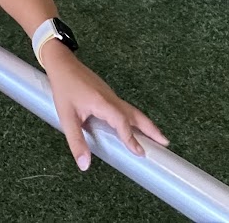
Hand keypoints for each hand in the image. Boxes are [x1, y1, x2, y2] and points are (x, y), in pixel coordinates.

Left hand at [40, 42, 167, 169]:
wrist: (63, 63)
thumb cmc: (64, 88)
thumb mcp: (67, 117)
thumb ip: (76, 142)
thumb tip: (84, 165)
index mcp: (103, 103)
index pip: (122, 122)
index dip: (131, 138)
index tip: (140, 152)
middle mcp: (111, 99)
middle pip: (136, 115)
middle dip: (151, 129)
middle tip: (165, 142)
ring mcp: (111, 96)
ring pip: (132, 111)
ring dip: (145, 124)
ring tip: (157, 137)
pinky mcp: (108, 95)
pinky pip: (126, 108)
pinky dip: (135, 118)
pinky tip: (134, 125)